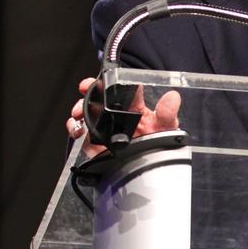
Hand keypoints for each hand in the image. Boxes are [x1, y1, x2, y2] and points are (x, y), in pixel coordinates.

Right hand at [66, 76, 180, 157]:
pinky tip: (78, 129)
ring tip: (78, 111)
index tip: (106, 78)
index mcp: (134, 107)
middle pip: (99, 97)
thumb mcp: (166, 128)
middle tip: (85, 87)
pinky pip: (79, 130)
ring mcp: (104, 126)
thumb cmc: (158, 145)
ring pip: (86, 111)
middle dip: (89, 90)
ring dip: (79, 108)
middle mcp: (117, 115)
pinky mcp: (94, 140)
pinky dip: (74, 127)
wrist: (146, 170)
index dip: (112, 80)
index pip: (122, 89)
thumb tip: (173, 97)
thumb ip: (167, 114)